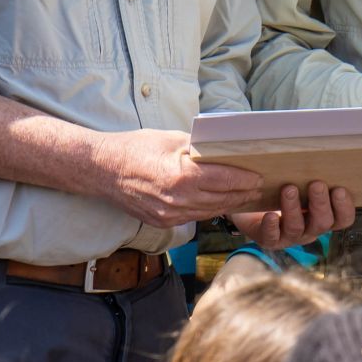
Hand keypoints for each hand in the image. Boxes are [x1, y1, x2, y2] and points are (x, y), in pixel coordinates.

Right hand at [97, 129, 267, 229]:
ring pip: (210, 212)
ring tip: (244, 197)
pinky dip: (208, 210)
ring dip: (229, 205)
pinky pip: (193, 217)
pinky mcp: (162, 221)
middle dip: (243, 194)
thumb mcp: (173, 140)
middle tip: (259, 188)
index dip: (246, 179)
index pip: (227, 180)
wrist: (101, 169)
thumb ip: (201, 148)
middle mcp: (179, 200)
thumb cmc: (136, 148)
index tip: (260, 176)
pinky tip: (218, 203)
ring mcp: (170, 214)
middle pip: (223, 199)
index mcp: (183, 176)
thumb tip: (226, 151)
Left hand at [232, 182, 355, 251]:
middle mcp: (310, 229)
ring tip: (289, 189)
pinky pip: (272, 237)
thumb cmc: (282, 191)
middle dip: (320, 203)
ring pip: (297, 228)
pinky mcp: (270, 240)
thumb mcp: (300, 183)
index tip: (339, 189)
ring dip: (294, 208)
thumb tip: (320, 160)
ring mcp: (290, 237)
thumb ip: (311, 177)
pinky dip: (271, 226)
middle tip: (316, 184)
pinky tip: (270, 215)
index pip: (343, 219)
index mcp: (323, 217)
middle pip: (322, 223)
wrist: (254, 205)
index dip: (344, 207)